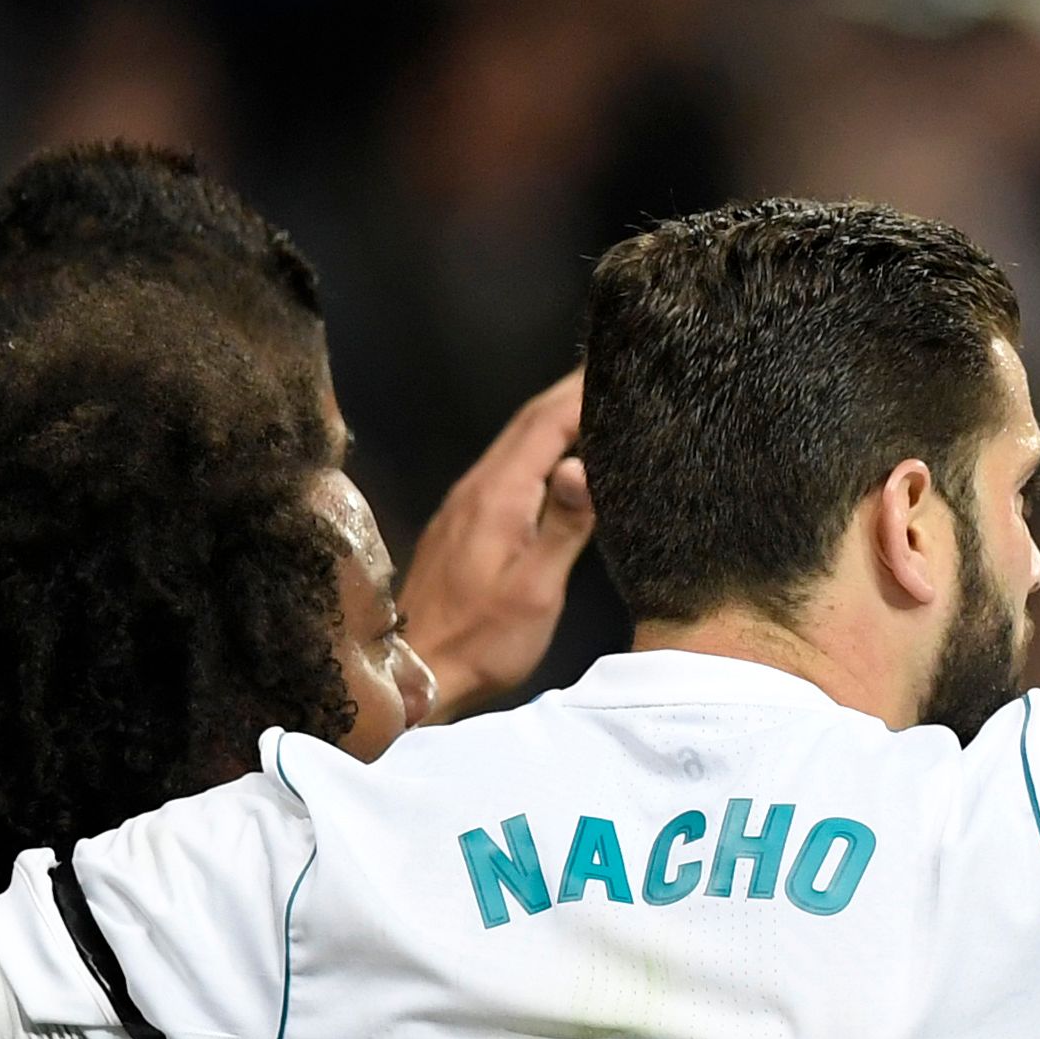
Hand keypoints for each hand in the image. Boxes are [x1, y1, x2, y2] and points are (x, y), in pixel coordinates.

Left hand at [396, 372, 593, 719]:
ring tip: (597, 402)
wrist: (417, 669)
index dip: (582, 391)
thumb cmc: (483, 638)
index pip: (546, 424)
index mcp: (498, 495)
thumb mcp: (533, 589)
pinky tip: (560, 455)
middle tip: (616, 372)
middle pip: (528, 421)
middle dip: (570, 392)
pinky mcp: (464, 519)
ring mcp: (466, 501)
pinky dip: (539, 445)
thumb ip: (562, 526)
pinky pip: (507, 463)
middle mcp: (478, 486)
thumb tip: (582, 464)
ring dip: (555, 416)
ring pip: (516, 440)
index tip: (622, 369)